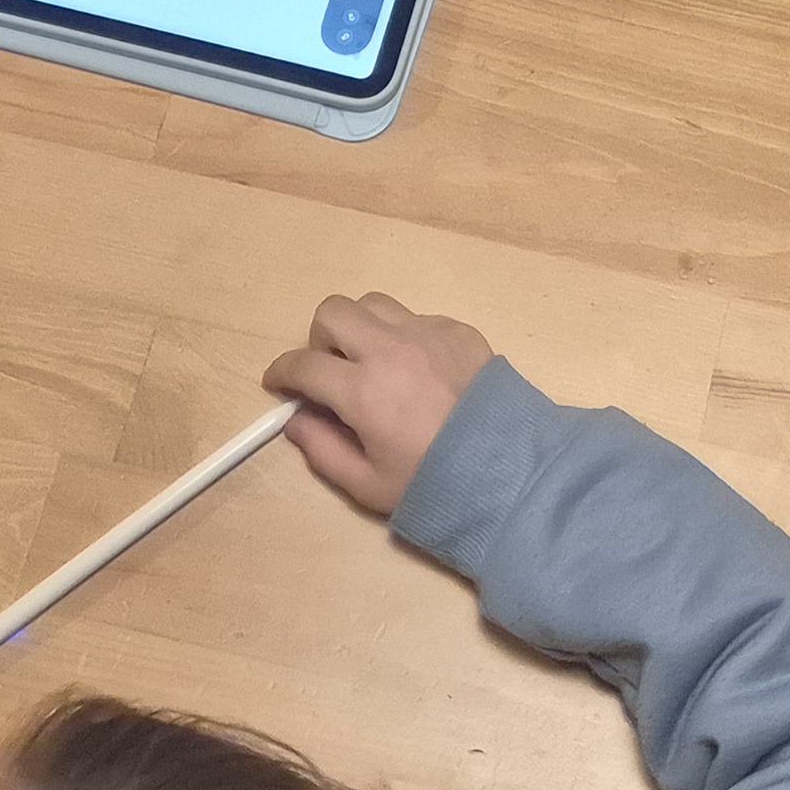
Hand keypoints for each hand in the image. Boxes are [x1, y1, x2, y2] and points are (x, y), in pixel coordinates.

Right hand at [264, 292, 495, 516]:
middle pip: (332, 312)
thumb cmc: (435, 483)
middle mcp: (391, 349)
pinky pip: (416, 317)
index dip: (281, 373)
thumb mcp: (368, 485)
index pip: (302, 364)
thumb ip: (323, 450)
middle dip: (320, 340)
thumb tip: (295, 420)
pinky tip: (417, 371)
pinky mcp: (458, 330)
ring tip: (371, 362)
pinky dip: (404, 337)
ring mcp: (427, 333)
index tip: (279, 383)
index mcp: (363, 390)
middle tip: (330, 371)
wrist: (510, 470)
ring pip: (374, 304)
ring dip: (360, 328)